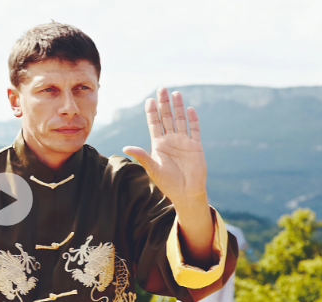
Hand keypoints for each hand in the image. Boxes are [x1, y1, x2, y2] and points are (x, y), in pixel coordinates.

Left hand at [122, 88, 207, 203]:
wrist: (186, 192)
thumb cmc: (167, 183)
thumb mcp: (153, 169)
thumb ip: (142, 156)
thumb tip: (126, 147)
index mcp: (159, 145)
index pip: (154, 124)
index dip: (152, 112)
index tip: (149, 100)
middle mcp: (170, 140)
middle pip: (167, 118)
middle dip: (164, 104)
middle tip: (161, 89)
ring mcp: (184, 142)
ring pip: (180, 120)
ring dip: (178, 107)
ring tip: (175, 93)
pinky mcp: (196, 146)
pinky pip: (194, 130)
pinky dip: (193, 120)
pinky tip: (189, 109)